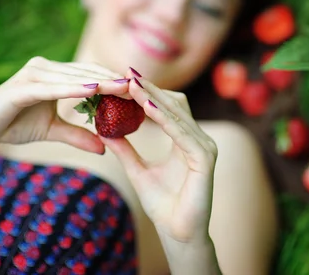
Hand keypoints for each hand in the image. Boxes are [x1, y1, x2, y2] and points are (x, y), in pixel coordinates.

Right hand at [0, 57, 129, 152]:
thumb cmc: (13, 125)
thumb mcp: (52, 131)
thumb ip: (77, 135)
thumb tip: (104, 148)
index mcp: (53, 74)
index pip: (89, 74)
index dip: (113, 80)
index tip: (137, 89)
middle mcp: (44, 68)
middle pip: (85, 72)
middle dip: (113, 80)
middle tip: (139, 87)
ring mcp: (32, 74)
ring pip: (73, 77)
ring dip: (99, 82)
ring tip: (123, 87)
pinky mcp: (21, 87)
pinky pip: (52, 88)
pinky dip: (72, 89)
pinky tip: (92, 90)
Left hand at [100, 71, 217, 243]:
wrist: (178, 235)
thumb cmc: (162, 205)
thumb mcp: (137, 170)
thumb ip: (124, 149)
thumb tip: (103, 130)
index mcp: (187, 140)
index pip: (168, 107)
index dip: (148, 92)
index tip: (124, 78)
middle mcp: (199, 139)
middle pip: (174, 103)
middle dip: (149, 88)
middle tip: (125, 73)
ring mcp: (205, 147)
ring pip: (178, 113)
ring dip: (153, 97)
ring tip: (131, 84)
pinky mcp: (205, 159)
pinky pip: (182, 133)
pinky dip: (163, 118)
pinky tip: (144, 107)